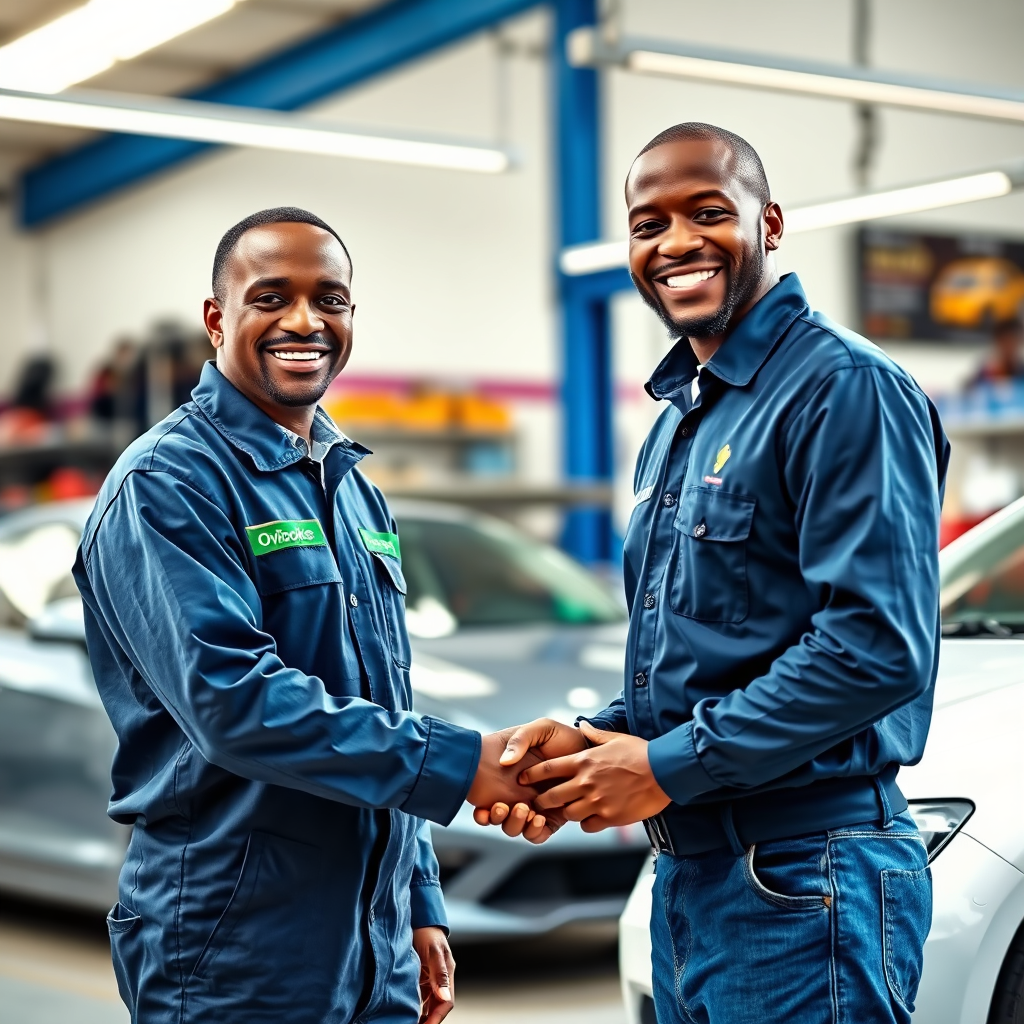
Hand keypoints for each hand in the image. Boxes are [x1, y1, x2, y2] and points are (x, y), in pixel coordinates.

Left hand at [413, 926, 454, 1023]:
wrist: (418, 918)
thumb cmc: (426, 931)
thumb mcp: (432, 951)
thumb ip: (439, 974)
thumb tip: (444, 997)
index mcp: (447, 973)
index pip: (446, 1003)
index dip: (436, 1019)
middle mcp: (441, 978)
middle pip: (438, 1006)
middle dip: (429, 1020)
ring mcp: (431, 978)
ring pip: (429, 1003)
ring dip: (422, 1015)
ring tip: (409, 1022)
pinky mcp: (421, 976)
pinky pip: (421, 996)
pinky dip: (415, 1006)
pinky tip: (407, 1012)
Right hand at [472, 719, 587, 841]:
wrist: (584, 744)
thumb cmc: (559, 736)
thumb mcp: (537, 729)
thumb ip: (520, 740)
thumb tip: (505, 762)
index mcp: (509, 779)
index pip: (488, 802)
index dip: (482, 813)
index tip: (482, 808)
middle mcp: (519, 796)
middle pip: (501, 820)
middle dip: (499, 818)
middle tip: (505, 806)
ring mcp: (536, 807)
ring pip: (517, 829)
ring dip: (515, 825)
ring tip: (524, 810)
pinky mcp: (554, 816)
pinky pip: (540, 833)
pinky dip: (535, 832)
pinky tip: (538, 819)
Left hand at [517, 720, 670, 831]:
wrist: (664, 771)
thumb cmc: (640, 753)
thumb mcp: (614, 738)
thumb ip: (594, 734)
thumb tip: (581, 725)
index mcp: (584, 761)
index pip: (548, 769)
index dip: (531, 775)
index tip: (522, 778)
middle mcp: (586, 782)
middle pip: (551, 796)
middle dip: (542, 800)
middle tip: (538, 802)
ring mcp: (596, 801)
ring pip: (567, 813)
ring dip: (566, 811)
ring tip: (569, 808)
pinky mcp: (609, 817)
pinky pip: (587, 825)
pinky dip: (586, 822)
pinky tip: (591, 816)